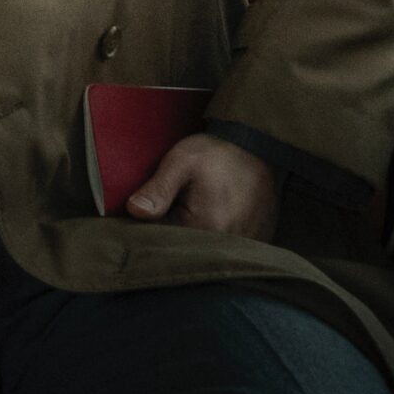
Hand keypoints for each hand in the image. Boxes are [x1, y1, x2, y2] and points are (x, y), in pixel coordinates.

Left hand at [123, 133, 277, 239]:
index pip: (163, 238)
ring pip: (202, 247)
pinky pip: (223, 246)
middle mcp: (228, 244)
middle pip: (183, 246)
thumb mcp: (181, 162)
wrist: (258, 146)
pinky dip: (212, 234)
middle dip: (169, 229)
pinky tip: (210, 212)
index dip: (147, 224)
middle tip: (172, 201)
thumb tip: (134, 210)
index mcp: (206, 227)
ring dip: (192, 233)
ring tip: (194, 204)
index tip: (142, 207)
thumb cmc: (217, 153)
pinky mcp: (254, 241)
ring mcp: (245, 245)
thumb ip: (158, 189)